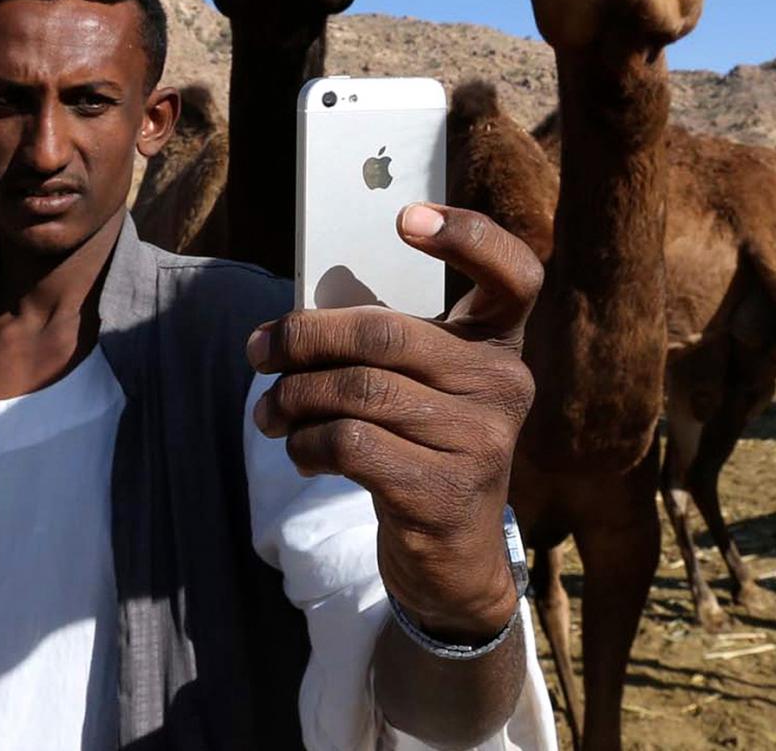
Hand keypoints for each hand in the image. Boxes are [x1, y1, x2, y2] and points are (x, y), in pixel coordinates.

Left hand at [249, 203, 540, 638]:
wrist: (452, 557)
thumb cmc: (419, 448)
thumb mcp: (419, 388)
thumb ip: (379, 346)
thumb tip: (282, 331)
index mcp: (500, 343)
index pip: (515, 273)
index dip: (469, 235)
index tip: (404, 217)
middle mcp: (505, 384)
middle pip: (386, 333)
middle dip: (305, 338)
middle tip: (260, 350)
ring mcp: (483, 441)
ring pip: (359, 392)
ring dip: (294, 398)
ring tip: (269, 413)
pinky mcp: (447, 492)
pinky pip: (352, 444)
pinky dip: (307, 443)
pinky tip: (299, 450)